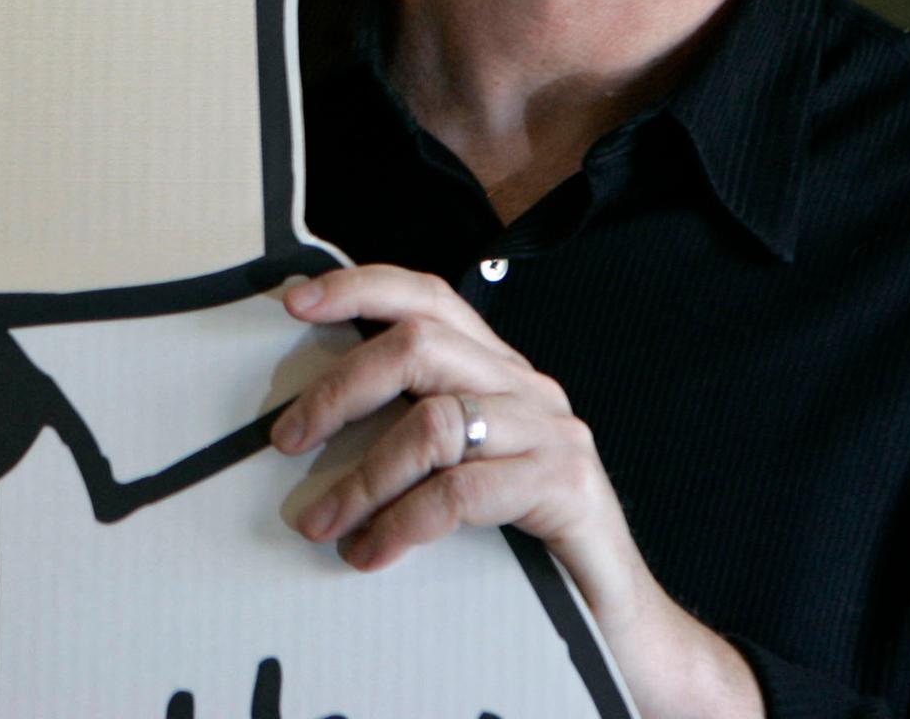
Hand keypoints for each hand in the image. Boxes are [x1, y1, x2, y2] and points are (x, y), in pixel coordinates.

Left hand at [271, 265, 760, 718]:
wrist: (622, 620)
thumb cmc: (527, 542)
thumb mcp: (464, 466)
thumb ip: (414, 429)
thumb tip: (312, 416)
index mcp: (497, 368)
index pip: (427, 294)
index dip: (359, 288)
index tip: (294, 302)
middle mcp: (526, 385)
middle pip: (419, 344)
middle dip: (340, 387)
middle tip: (287, 437)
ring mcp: (550, 432)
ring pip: (433, 420)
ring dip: (363, 475)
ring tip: (323, 521)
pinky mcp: (566, 486)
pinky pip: (463, 492)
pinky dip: (404, 522)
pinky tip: (372, 552)